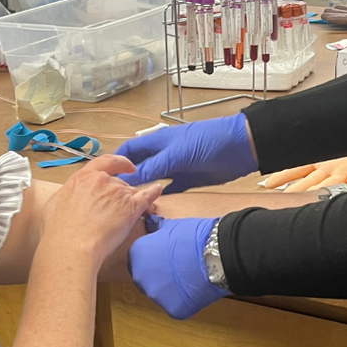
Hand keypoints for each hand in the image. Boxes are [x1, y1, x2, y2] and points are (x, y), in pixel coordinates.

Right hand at [42, 155, 162, 265]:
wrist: (72, 246)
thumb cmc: (59, 231)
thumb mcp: (55, 203)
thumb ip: (68, 193)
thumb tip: (70, 194)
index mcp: (84, 177)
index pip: (106, 162)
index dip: (118, 163)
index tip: (125, 166)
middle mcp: (103, 181)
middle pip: (119, 182)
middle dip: (119, 195)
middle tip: (115, 209)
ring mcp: (118, 194)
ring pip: (130, 193)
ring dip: (130, 202)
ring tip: (124, 216)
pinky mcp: (130, 209)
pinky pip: (146, 197)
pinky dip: (153, 193)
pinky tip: (158, 190)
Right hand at [115, 114, 256, 192]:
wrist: (241, 147)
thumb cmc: (208, 142)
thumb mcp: (177, 154)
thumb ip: (154, 166)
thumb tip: (129, 179)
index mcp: (158, 141)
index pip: (130, 149)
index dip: (117, 161)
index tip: (105, 178)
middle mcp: (164, 153)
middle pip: (140, 165)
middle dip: (128, 178)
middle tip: (115, 197)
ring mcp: (176, 166)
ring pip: (154, 178)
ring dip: (144, 189)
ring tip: (130, 204)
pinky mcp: (189, 179)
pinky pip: (170, 188)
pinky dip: (161, 195)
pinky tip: (152, 205)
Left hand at [127, 216, 227, 318]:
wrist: (215, 254)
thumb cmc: (194, 237)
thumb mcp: (171, 226)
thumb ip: (156, 228)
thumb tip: (151, 223)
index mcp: (137, 256)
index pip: (138, 261)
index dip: (153, 259)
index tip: (164, 257)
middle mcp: (140, 277)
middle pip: (146, 280)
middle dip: (159, 275)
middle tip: (177, 268)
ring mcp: (156, 296)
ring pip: (160, 294)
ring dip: (170, 289)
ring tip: (188, 277)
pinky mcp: (172, 309)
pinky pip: (175, 306)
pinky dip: (184, 300)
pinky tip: (195, 288)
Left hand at [263, 140, 346, 190]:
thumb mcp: (334, 151)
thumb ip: (317, 163)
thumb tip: (296, 173)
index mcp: (324, 160)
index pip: (298, 168)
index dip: (282, 176)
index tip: (267, 183)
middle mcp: (333, 165)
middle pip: (309, 180)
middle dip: (293, 190)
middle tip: (277, 197)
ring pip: (328, 184)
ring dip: (313, 193)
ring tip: (298, 201)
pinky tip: (340, 197)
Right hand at [322, 0, 346, 30]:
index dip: (345, 10)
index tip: (337, 8)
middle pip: (346, 15)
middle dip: (336, 14)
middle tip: (326, 13)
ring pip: (342, 18)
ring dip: (332, 16)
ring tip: (323, 15)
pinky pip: (343, 19)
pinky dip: (333, 18)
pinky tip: (326, 16)